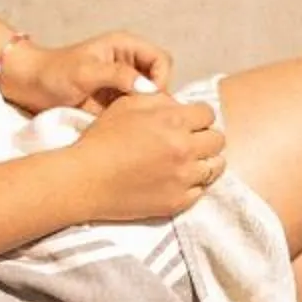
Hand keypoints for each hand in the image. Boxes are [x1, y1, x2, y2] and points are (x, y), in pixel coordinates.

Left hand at [10, 29, 174, 111]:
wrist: (27, 85)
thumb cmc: (53, 73)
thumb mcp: (86, 72)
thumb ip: (117, 75)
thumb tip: (148, 88)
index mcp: (126, 46)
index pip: (162, 60)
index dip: (160, 79)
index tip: (148, 100)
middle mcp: (129, 62)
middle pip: (160, 79)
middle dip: (155, 98)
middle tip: (141, 116)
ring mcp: (122, 82)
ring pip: (149, 97)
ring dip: (145, 110)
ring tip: (132, 123)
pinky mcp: (114, 100)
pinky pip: (134, 109)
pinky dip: (134, 118)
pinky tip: (123, 127)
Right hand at [65, 93, 225, 220]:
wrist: (84, 180)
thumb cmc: (101, 139)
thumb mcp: (128, 105)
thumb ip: (160, 100)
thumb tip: (180, 105)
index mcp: (174, 121)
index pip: (208, 114)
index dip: (197, 116)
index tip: (187, 122)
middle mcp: (185, 149)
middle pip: (218, 140)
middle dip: (205, 136)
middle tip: (189, 141)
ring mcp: (183, 178)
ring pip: (216, 166)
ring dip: (204, 160)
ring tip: (188, 161)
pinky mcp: (178, 202)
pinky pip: (201, 190)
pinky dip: (194, 184)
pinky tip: (178, 179)